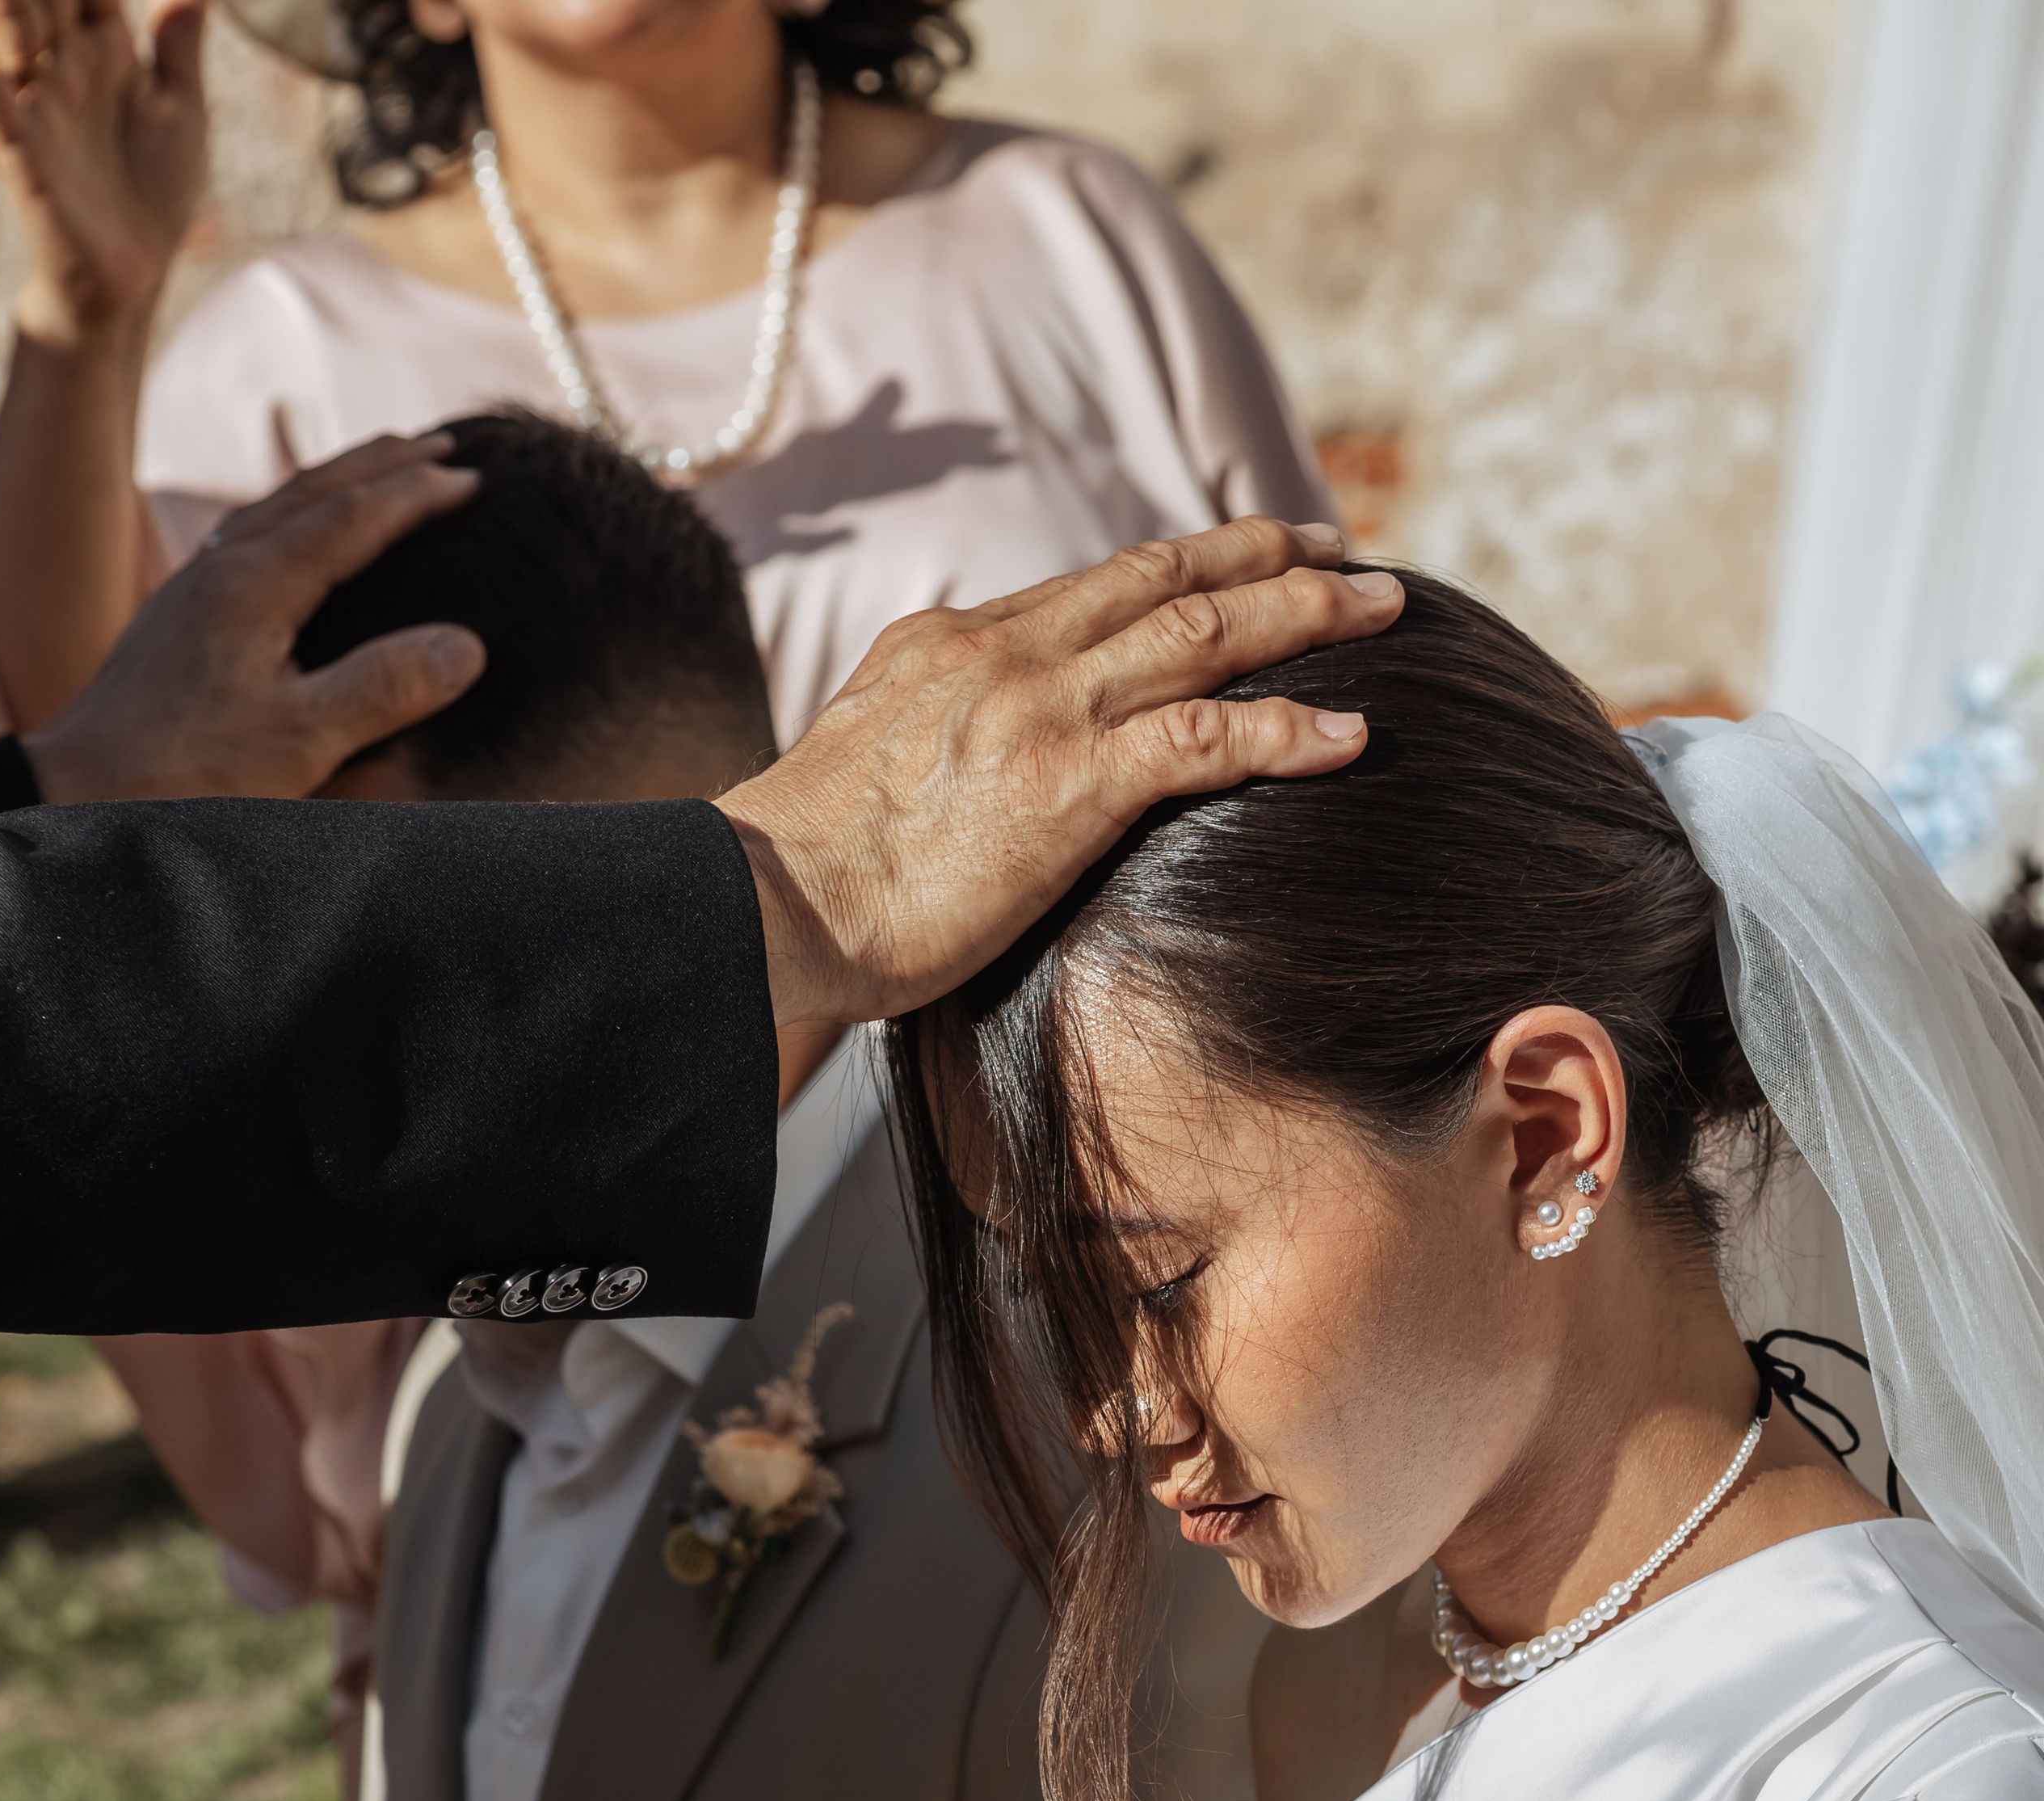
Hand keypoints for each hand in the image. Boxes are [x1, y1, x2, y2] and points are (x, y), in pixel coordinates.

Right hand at [0, 0, 206, 349]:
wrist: (128, 282)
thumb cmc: (151, 200)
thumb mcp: (184, 119)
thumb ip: (181, 51)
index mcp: (106, 50)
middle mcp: (65, 64)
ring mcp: (40, 102)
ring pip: (14, 25)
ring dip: (16, 3)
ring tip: (24, 5)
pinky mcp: (23, 149)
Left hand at [21, 435, 489, 802]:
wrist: (85, 787)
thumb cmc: (190, 771)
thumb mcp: (302, 739)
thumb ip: (384, 687)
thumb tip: (466, 646)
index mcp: (256, 584)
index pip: (354, 517)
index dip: (417, 495)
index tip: (474, 481)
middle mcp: (223, 566)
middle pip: (314, 490)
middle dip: (383, 464)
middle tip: (444, 447)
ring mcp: (196, 584)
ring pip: (278, 505)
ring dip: (338, 479)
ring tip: (381, 468)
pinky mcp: (180, 611)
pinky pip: (250, 532)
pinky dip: (296, 512)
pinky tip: (297, 531)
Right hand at [717, 520, 1401, 1026]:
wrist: (759, 903)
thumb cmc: (795, 879)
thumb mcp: (863, 775)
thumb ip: (929, 749)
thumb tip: (957, 778)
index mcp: (952, 644)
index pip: (1089, 585)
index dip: (1180, 563)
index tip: (1241, 556)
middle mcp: (1006, 652)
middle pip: (1165, 576)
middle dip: (1267, 555)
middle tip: (1345, 551)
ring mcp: (1043, 710)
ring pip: (1207, 631)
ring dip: (1308, 615)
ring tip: (1387, 607)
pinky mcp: (1071, 784)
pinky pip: (1210, 738)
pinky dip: (1290, 729)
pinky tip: (1353, 732)